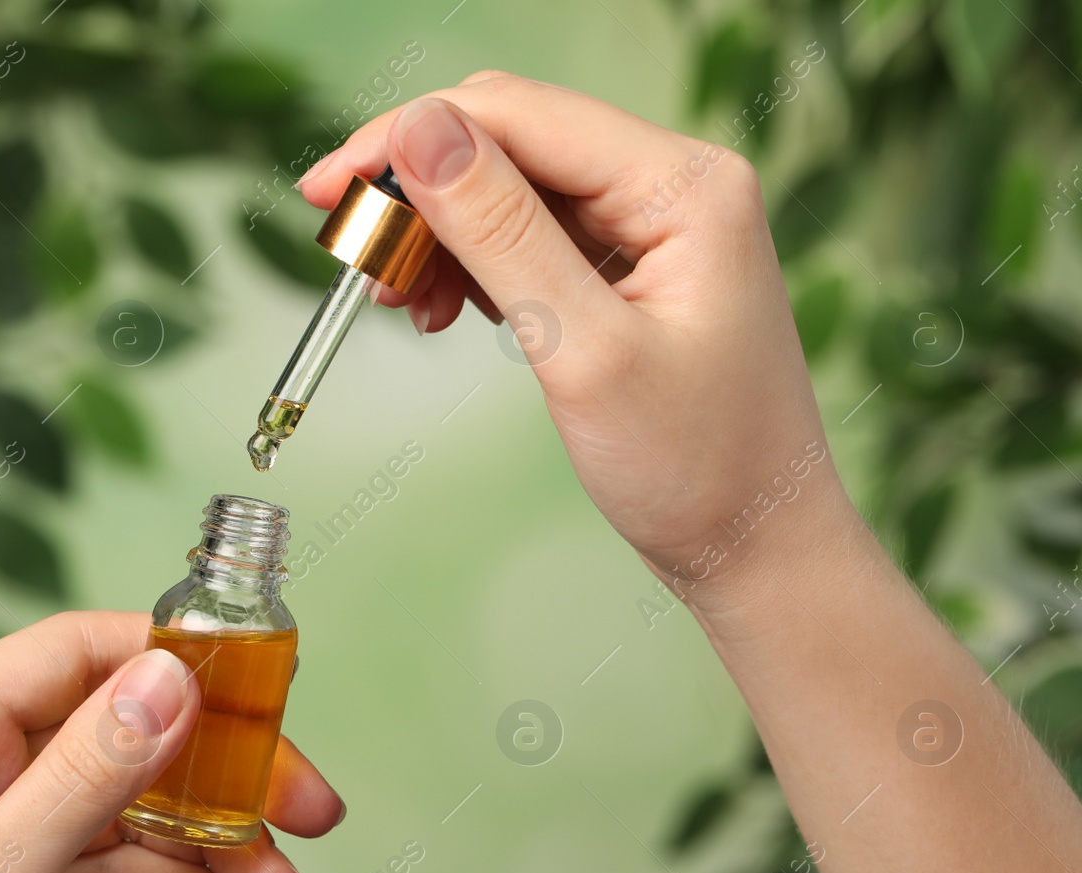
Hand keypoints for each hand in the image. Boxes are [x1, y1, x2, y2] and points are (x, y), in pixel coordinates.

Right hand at [300, 73, 855, 607]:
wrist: (757, 548)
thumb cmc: (698, 467)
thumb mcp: (585, 352)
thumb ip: (502, 233)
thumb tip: (419, 131)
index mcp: (683, 185)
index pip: (516, 115)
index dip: (407, 138)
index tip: (325, 189)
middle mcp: (671, 185)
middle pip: (508, 142)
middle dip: (418, 189)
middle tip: (351, 254)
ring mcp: (651, 226)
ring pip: (507, 190)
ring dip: (437, 235)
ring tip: (397, 302)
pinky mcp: (628, 269)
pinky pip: (527, 237)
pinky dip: (470, 267)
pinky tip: (440, 310)